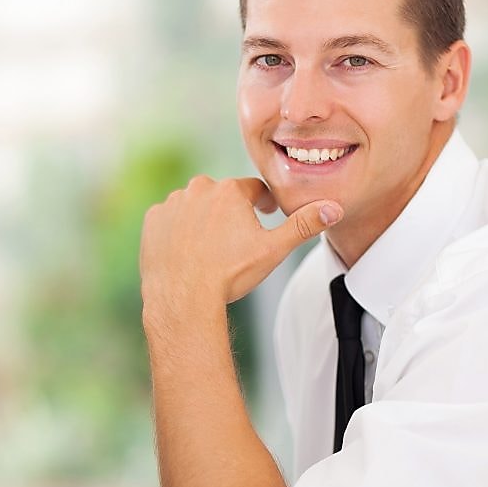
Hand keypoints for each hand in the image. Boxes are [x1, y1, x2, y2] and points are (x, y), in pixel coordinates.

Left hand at [139, 176, 340, 309]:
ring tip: (210, 246)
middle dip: (230, 211)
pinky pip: (169, 219)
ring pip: (194, 205)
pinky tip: (185, 249)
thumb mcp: (273, 249)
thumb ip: (304, 226)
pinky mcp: (153, 220)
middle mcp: (198, 189)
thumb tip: (334, 208)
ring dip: (202, 218)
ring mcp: (172, 203)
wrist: (183, 297)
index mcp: (230, 191)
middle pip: (221, 195)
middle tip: (235, 237)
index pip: (253, 190)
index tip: (264, 214)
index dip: (262, 203)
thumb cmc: (229, 274)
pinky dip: (177, 229)